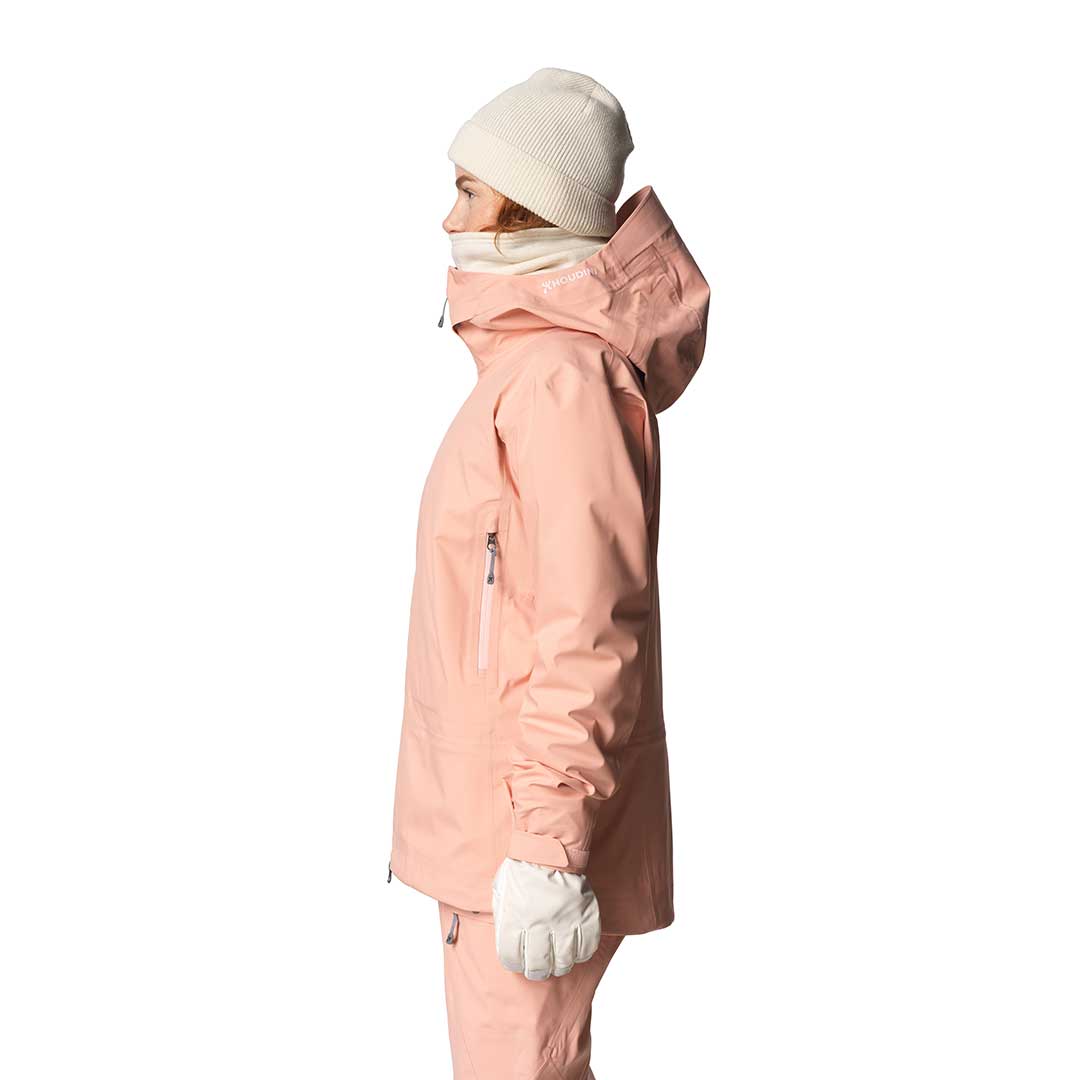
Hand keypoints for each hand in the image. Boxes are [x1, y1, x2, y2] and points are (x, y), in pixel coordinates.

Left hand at [492, 856, 601, 979]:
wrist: (550, 846)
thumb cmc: (522, 868)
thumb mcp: (501, 891)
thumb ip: (502, 917)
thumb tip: (505, 940)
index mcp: (514, 918)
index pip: (511, 959)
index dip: (514, 963)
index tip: (518, 960)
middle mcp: (539, 924)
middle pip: (538, 966)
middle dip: (536, 971)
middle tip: (539, 968)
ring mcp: (564, 920)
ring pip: (563, 961)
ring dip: (559, 965)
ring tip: (557, 961)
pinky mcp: (585, 915)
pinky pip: (587, 947)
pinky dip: (581, 953)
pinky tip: (575, 949)